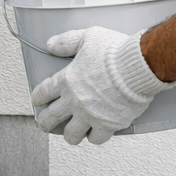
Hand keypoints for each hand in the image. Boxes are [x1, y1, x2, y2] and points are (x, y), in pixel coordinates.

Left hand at [31, 27, 174, 144]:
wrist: (137, 67)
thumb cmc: (115, 51)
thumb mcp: (88, 37)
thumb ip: (67, 41)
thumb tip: (50, 45)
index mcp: (67, 80)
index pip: (44, 92)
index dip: (38, 97)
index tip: (37, 101)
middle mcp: (75, 101)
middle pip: (51, 118)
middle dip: (45, 122)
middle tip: (46, 123)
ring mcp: (90, 115)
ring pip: (72, 134)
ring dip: (70, 134)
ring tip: (71, 133)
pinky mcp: (107, 125)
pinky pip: (96, 139)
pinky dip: (95, 136)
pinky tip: (95, 132)